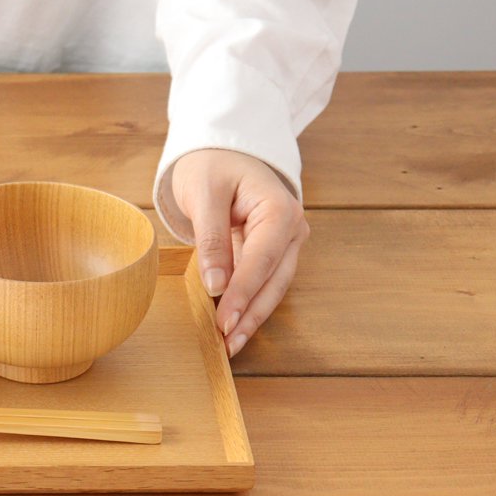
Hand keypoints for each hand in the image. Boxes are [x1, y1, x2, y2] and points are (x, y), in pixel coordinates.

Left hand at [171, 149, 309, 356]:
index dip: (243, 294)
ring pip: (272, 286)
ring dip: (252, 315)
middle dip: (251, 314)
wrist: (220, 151)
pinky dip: (248, 303)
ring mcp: (285, 242)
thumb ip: (211, 239)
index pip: (262, 260)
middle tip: (227, 343)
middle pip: (273, 280)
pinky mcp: (272, 251)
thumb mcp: (204, 195)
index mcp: (279, 210)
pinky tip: (232, 325)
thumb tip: (216, 285)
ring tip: (229, 344)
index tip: (224, 322)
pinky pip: (262, 281)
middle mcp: (291, 228)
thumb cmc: (211, 165)